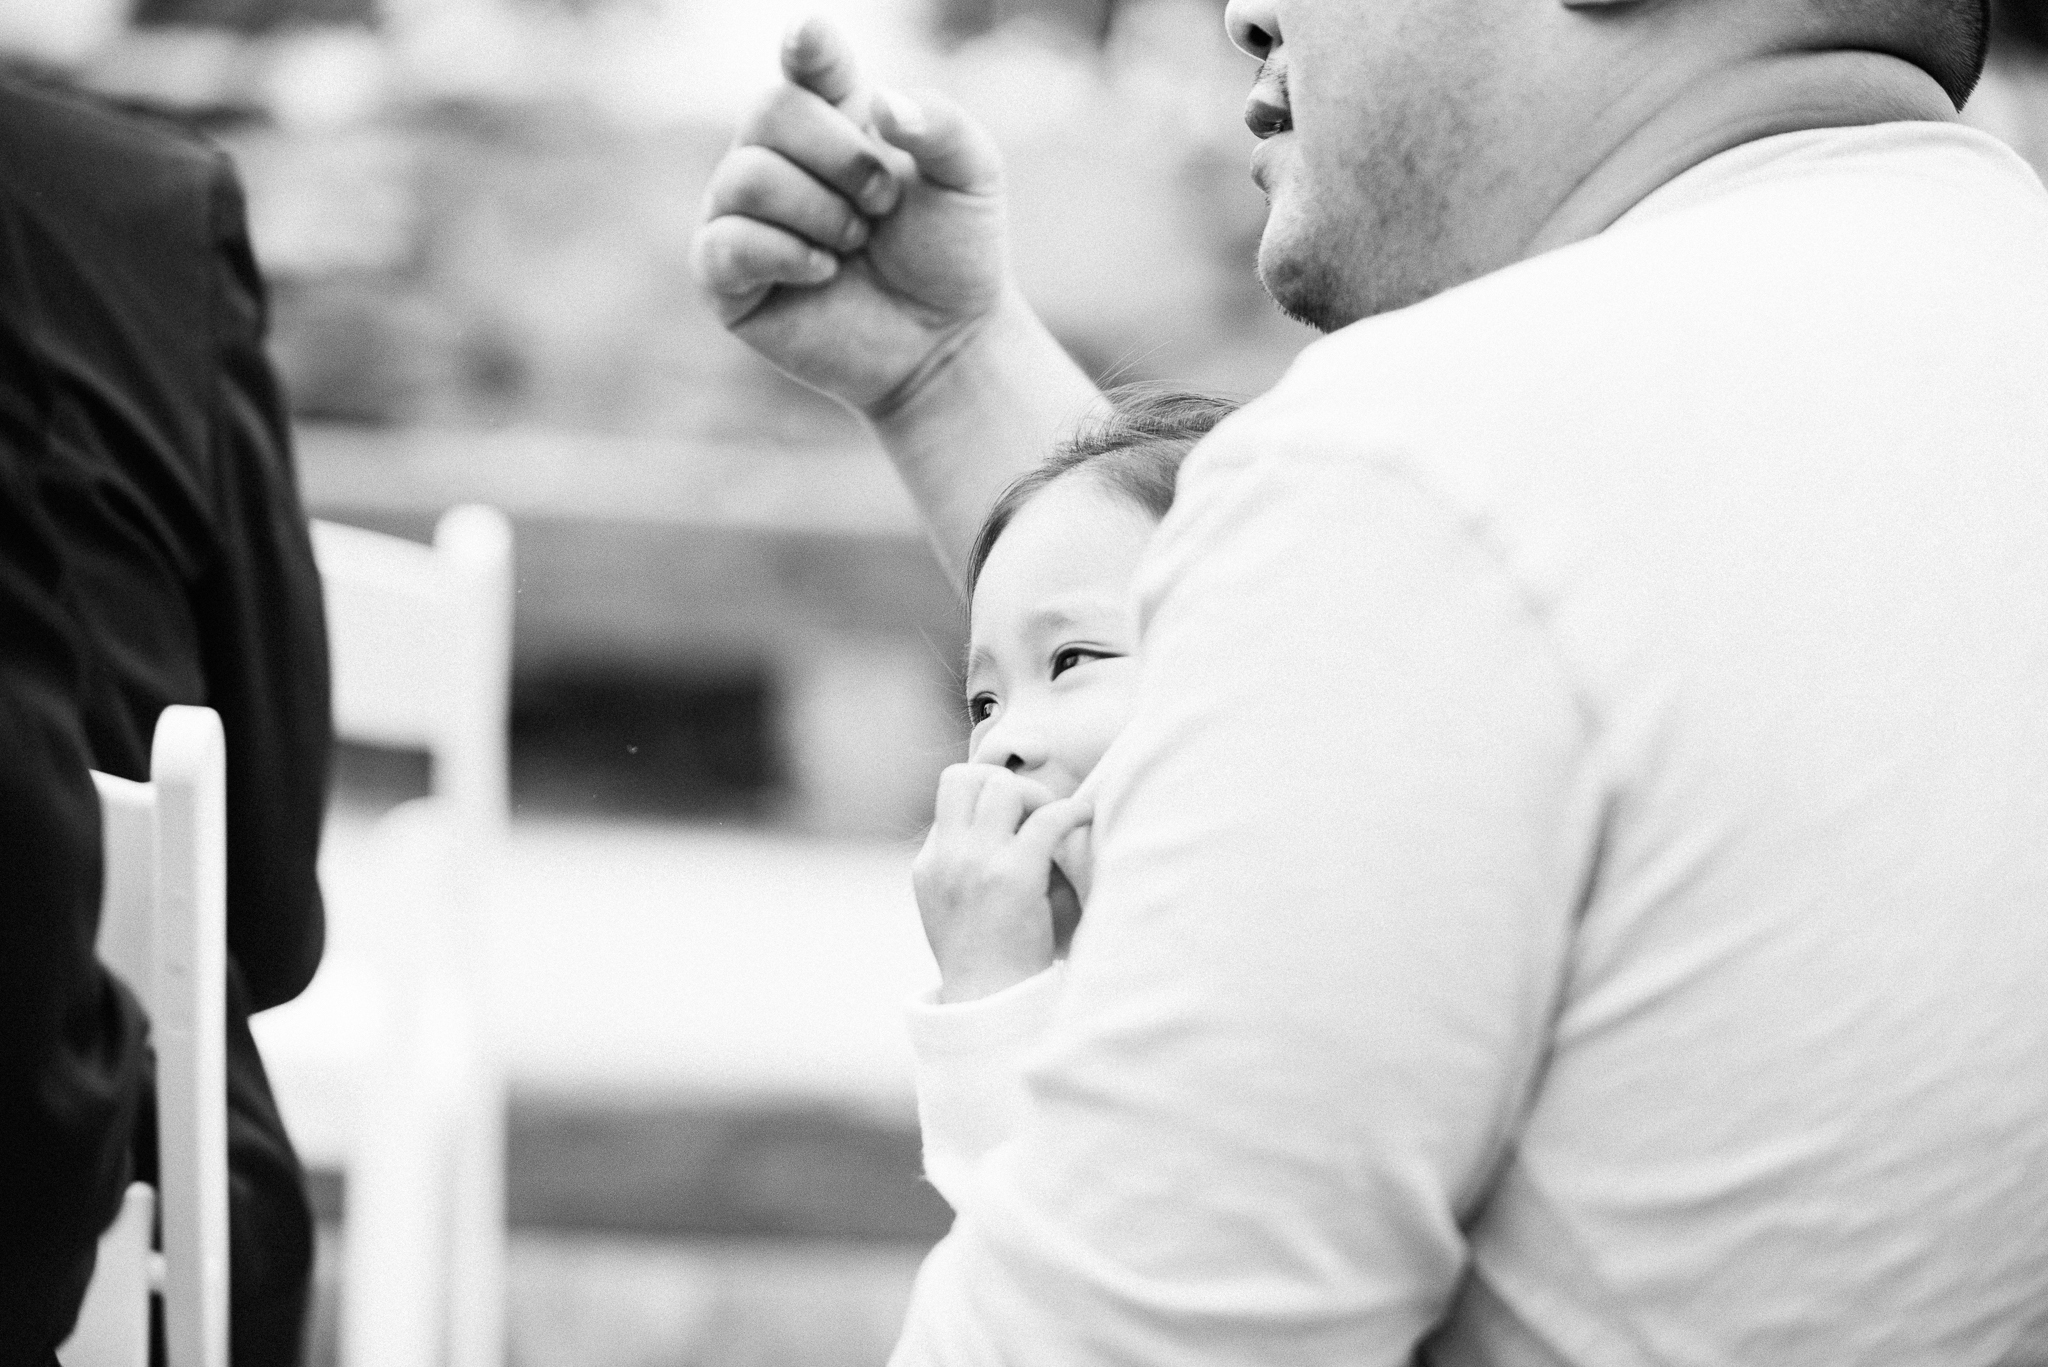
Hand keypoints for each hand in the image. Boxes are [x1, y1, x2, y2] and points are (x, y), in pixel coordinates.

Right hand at [693, 18, 1014, 416]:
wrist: (946, 343)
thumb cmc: (953, 255)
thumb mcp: (972, 179)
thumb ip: (942, 126)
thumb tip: (881, 104)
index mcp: (834, 116)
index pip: (806, 61)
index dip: (805, 47)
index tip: (811, 42)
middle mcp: (777, 155)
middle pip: (768, 109)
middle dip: (840, 157)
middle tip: (884, 203)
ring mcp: (743, 214)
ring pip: (746, 175)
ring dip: (819, 212)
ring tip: (856, 244)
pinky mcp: (726, 277)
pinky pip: (726, 242)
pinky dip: (783, 253)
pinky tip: (824, 272)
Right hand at [913, 764, 1093, 1002]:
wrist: (989, 1003)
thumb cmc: (985, 959)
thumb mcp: (951, 907)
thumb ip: (961, 864)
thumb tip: (999, 824)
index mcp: (929, 864)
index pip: (951, 792)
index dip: (986, 791)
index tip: (1014, 813)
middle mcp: (947, 857)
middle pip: (968, 776)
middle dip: (1005, 781)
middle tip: (1033, 811)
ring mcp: (977, 864)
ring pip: (1004, 788)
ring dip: (1036, 796)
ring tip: (1056, 821)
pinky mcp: (1014, 877)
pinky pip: (1047, 820)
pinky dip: (1072, 810)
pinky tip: (1086, 815)